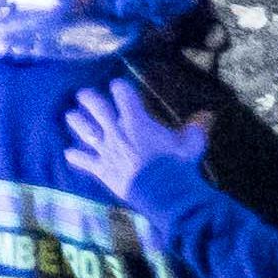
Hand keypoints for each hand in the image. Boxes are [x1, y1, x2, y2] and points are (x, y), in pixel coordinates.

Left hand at [61, 91, 207, 200]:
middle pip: (94, 105)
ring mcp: (105, 148)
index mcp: (135, 120)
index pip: (121, 92)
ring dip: (76, 121)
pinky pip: (82, 159)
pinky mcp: (100, 167)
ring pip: (83, 128)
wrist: (163, 192)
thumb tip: (209, 114)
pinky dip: (75, 156)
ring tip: (71, 115)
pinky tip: (69, 153)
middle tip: (83, 94)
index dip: (119, 87)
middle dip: (87, 97)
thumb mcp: (191, 143)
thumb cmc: (177, 164)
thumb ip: (197, 126)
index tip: (118, 86)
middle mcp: (116, 129)